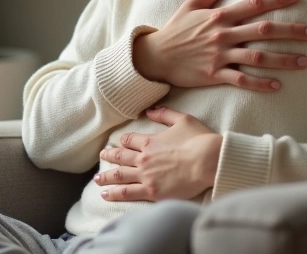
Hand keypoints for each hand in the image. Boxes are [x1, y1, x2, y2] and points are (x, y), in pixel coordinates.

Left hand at [95, 105, 222, 201]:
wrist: (208, 161)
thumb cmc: (199, 140)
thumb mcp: (183, 120)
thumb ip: (164, 114)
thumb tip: (149, 111)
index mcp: (149, 141)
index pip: (129, 140)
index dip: (122, 141)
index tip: (117, 143)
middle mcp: (143, 158)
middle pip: (120, 157)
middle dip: (109, 157)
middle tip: (101, 157)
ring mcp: (146, 176)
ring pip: (119, 176)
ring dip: (106, 177)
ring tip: (97, 179)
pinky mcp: (152, 192)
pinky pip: (128, 193)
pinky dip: (114, 194)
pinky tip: (105, 195)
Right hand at [133, 0, 306, 92]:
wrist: (155, 57)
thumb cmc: (174, 30)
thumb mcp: (190, 5)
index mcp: (219, 15)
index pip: (254, 4)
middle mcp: (223, 34)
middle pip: (263, 30)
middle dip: (291, 31)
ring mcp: (220, 55)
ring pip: (257, 57)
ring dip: (283, 59)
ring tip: (304, 62)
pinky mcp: (214, 75)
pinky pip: (241, 80)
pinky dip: (260, 83)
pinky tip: (277, 85)